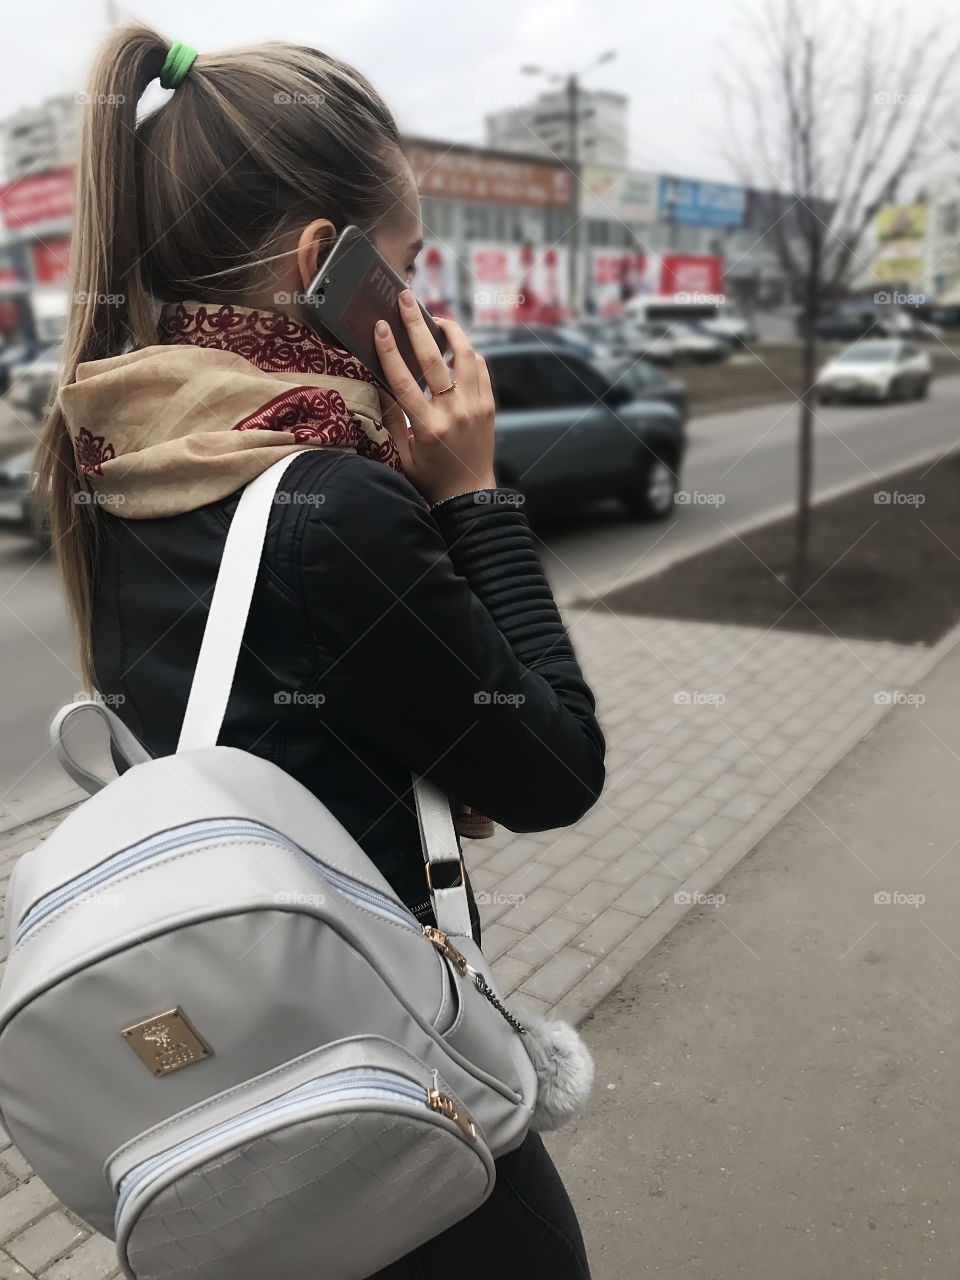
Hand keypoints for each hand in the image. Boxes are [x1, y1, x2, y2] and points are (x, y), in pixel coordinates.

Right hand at [374, 290, 496, 505]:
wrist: (469, 495)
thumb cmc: (430, 478)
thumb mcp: (401, 454)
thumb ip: (390, 419)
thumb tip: (378, 382)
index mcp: (427, 427)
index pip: (404, 380)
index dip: (389, 350)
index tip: (381, 326)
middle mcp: (454, 413)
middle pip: (433, 359)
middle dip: (417, 324)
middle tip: (407, 299)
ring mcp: (475, 407)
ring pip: (465, 357)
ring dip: (451, 333)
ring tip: (437, 319)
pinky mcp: (489, 406)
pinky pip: (481, 369)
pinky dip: (468, 353)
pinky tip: (455, 347)